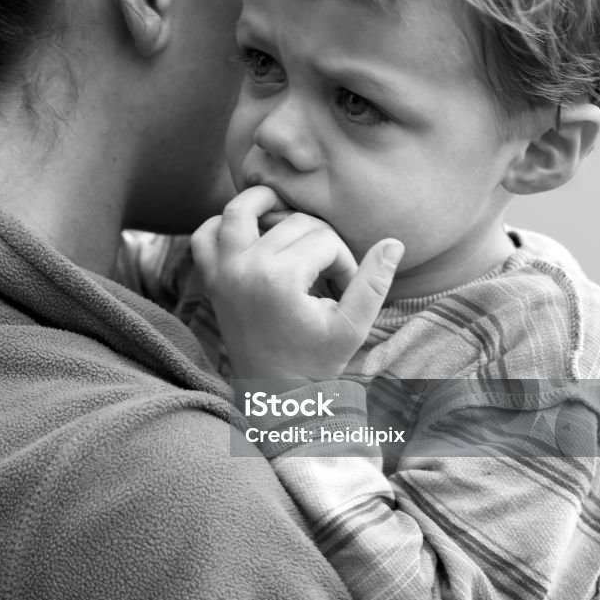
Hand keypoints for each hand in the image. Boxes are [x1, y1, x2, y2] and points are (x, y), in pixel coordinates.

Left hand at [190, 186, 403, 380]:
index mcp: (280, 277)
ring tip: (287, 218)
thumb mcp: (352, 327)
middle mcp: (245, 267)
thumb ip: (374, 282)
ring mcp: (222, 271)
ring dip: (265, 205)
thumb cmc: (315, 362)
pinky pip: (205, 236)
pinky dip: (222, 225)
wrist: (273, 395)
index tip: (344, 291)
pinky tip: (248, 234)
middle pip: (292, 222)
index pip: (325, 239)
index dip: (344, 261)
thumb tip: (394, 242)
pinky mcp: (211, 279)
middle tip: (326, 275)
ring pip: (240, 210)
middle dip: (318, 241)